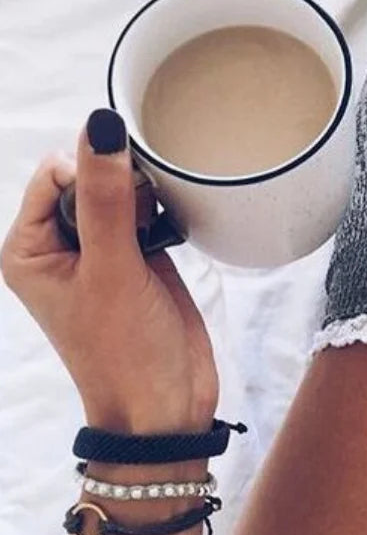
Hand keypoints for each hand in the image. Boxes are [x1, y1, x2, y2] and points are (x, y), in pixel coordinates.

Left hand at [1, 109, 218, 432]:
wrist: (165, 407)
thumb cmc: (125, 353)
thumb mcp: (112, 271)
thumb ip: (106, 197)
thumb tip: (101, 126)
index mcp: (29, 249)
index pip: (53, 174)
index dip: (91, 172)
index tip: (124, 203)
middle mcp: (59, 246)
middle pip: (87, 175)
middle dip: (121, 183)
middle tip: (141, 225)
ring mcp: (100, 252)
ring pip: (119, 189)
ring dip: (144, 197)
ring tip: (155, 234)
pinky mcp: (136, 258)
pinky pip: (146, 211)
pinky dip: (162, 211)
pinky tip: (170, 232)